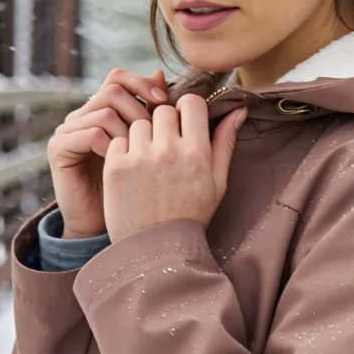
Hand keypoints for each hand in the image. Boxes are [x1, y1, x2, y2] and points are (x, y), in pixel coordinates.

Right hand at [47, 67, 169, 238]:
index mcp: (101, 109)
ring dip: (127, 131)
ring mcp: (68, 130)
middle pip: (112, 89)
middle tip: (154, 134)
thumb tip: (161, 74)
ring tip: (138, 154)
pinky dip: (110, 145)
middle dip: (139, 108)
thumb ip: (152, 111)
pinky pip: (90, 133)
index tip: (165, 102)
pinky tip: (120, 163)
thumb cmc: (132, 187)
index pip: (119, 78)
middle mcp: (82, 115)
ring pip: (104, 111)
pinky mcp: (59, 148)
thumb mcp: (147, 145)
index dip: (142, 83)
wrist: (106, 224)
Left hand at [103, 94, 246, 243]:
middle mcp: (168, 150)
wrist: (155, 250)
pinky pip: (118, 140)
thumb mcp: (217, 183)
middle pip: (164, 110)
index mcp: (196, 152)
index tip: (185, 124)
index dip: (188, 110)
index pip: (191, 103)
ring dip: (143, 136)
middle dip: (165, 124)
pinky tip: (132, 171)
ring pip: (140, 123)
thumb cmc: (190, 216)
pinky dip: (123, 150)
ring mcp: (139, 157)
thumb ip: (225, 144)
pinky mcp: (115, 166)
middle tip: (165, 146)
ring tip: (148, 161)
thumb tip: (238, 111)